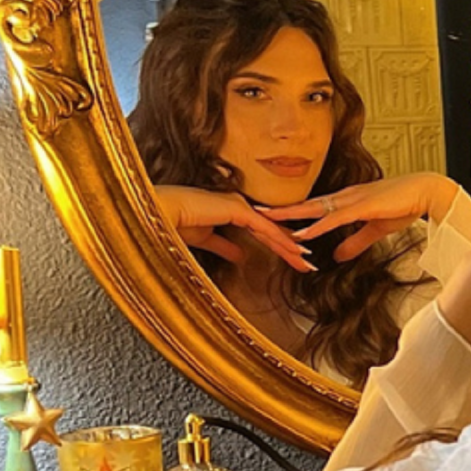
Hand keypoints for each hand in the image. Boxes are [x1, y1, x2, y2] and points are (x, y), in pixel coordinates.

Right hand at [152, 185, 314, 271]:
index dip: (279, 246)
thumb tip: (239, 256)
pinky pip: (264, 228)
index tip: (294, 260)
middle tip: (309, 264)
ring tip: (308, 262)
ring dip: (291, 247)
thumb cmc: (176, 223)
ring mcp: (240, 206)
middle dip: (291, 249)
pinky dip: (280, 240)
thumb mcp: (206, 239)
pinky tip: (295, 251)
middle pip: (272, 232)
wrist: (161, 213)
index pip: (262, 232)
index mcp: (232, 211)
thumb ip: (224, 246)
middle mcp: (240, 206)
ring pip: (272, 231)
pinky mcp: (238, 210)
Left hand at [258, 173, 470, 262]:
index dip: (293, 213)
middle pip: (306, 205)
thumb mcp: (375, 229)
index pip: (314, 208)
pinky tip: (301, 233)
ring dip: (291, 215)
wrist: (426, 192)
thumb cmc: (404, 205)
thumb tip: (335, 257)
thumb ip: (355, 243)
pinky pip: (333, 218)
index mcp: (347, 201)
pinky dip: (316, 226)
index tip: (272, 217)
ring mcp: (352, 200)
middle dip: (281, 209)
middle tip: (256, 211)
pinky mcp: (362, 206)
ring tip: (268, 219)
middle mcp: (344, 197)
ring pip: (314, 209)